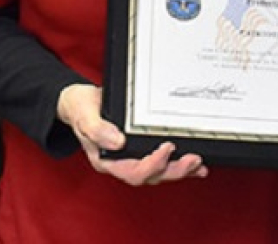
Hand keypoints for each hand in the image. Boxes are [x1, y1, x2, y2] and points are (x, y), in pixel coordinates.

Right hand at [57, 83, 206, 185]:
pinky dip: (177, 164)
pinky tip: (194, 165)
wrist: (79, 102)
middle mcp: (120, 163)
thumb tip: (118, 142)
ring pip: (158, 172)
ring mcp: (130, 158)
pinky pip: (160, 162)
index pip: (133, 171)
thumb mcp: (85, 115)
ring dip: (179, 170)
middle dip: (173, 170)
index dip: (153, 164)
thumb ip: (98, 130)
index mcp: (107, 160)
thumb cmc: (81, 109)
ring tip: (198, 164)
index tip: (167, 147)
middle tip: (193, 161)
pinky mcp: (139, 149)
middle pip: (150, 176)